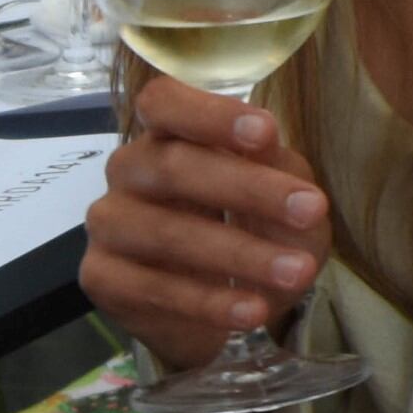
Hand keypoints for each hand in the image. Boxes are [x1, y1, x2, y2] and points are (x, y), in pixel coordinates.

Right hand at [82, 73, 335, 371]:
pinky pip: (152, 288)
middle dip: (249, 188)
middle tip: (311, 210)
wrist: (221, 309)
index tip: (266, 132)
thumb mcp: (281, 193)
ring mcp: (109, 223)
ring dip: (239, 253)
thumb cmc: (254, 229)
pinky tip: (253, 310)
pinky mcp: (101, 277)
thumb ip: (274, 164)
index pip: (165, 102)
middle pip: (174, 166)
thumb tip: (266, 143)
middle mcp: (130, 170)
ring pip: (166, 232)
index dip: (210, 114)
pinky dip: (209, 301)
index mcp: (169, 133)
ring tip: (297, 272)